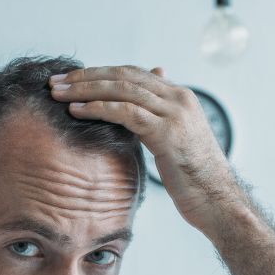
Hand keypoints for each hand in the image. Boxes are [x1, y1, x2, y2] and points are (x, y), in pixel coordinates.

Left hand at [47, 65, 243, 232]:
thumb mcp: (175, 142)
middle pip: (123, 75)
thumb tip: (137, 112)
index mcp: (179, 96)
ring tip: (58, 93)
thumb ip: (158, 120)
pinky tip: (76, 111)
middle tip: (56, 81)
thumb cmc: (194, 178)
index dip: (99, 73)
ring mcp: (174, 113)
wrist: (219, 201)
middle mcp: (178, 98)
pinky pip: (125, 112)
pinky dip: (97, 108)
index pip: (132, 73)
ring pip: (121, 89)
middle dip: (86, 77)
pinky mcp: (168, 132)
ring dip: (85, 89)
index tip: (71, 79)